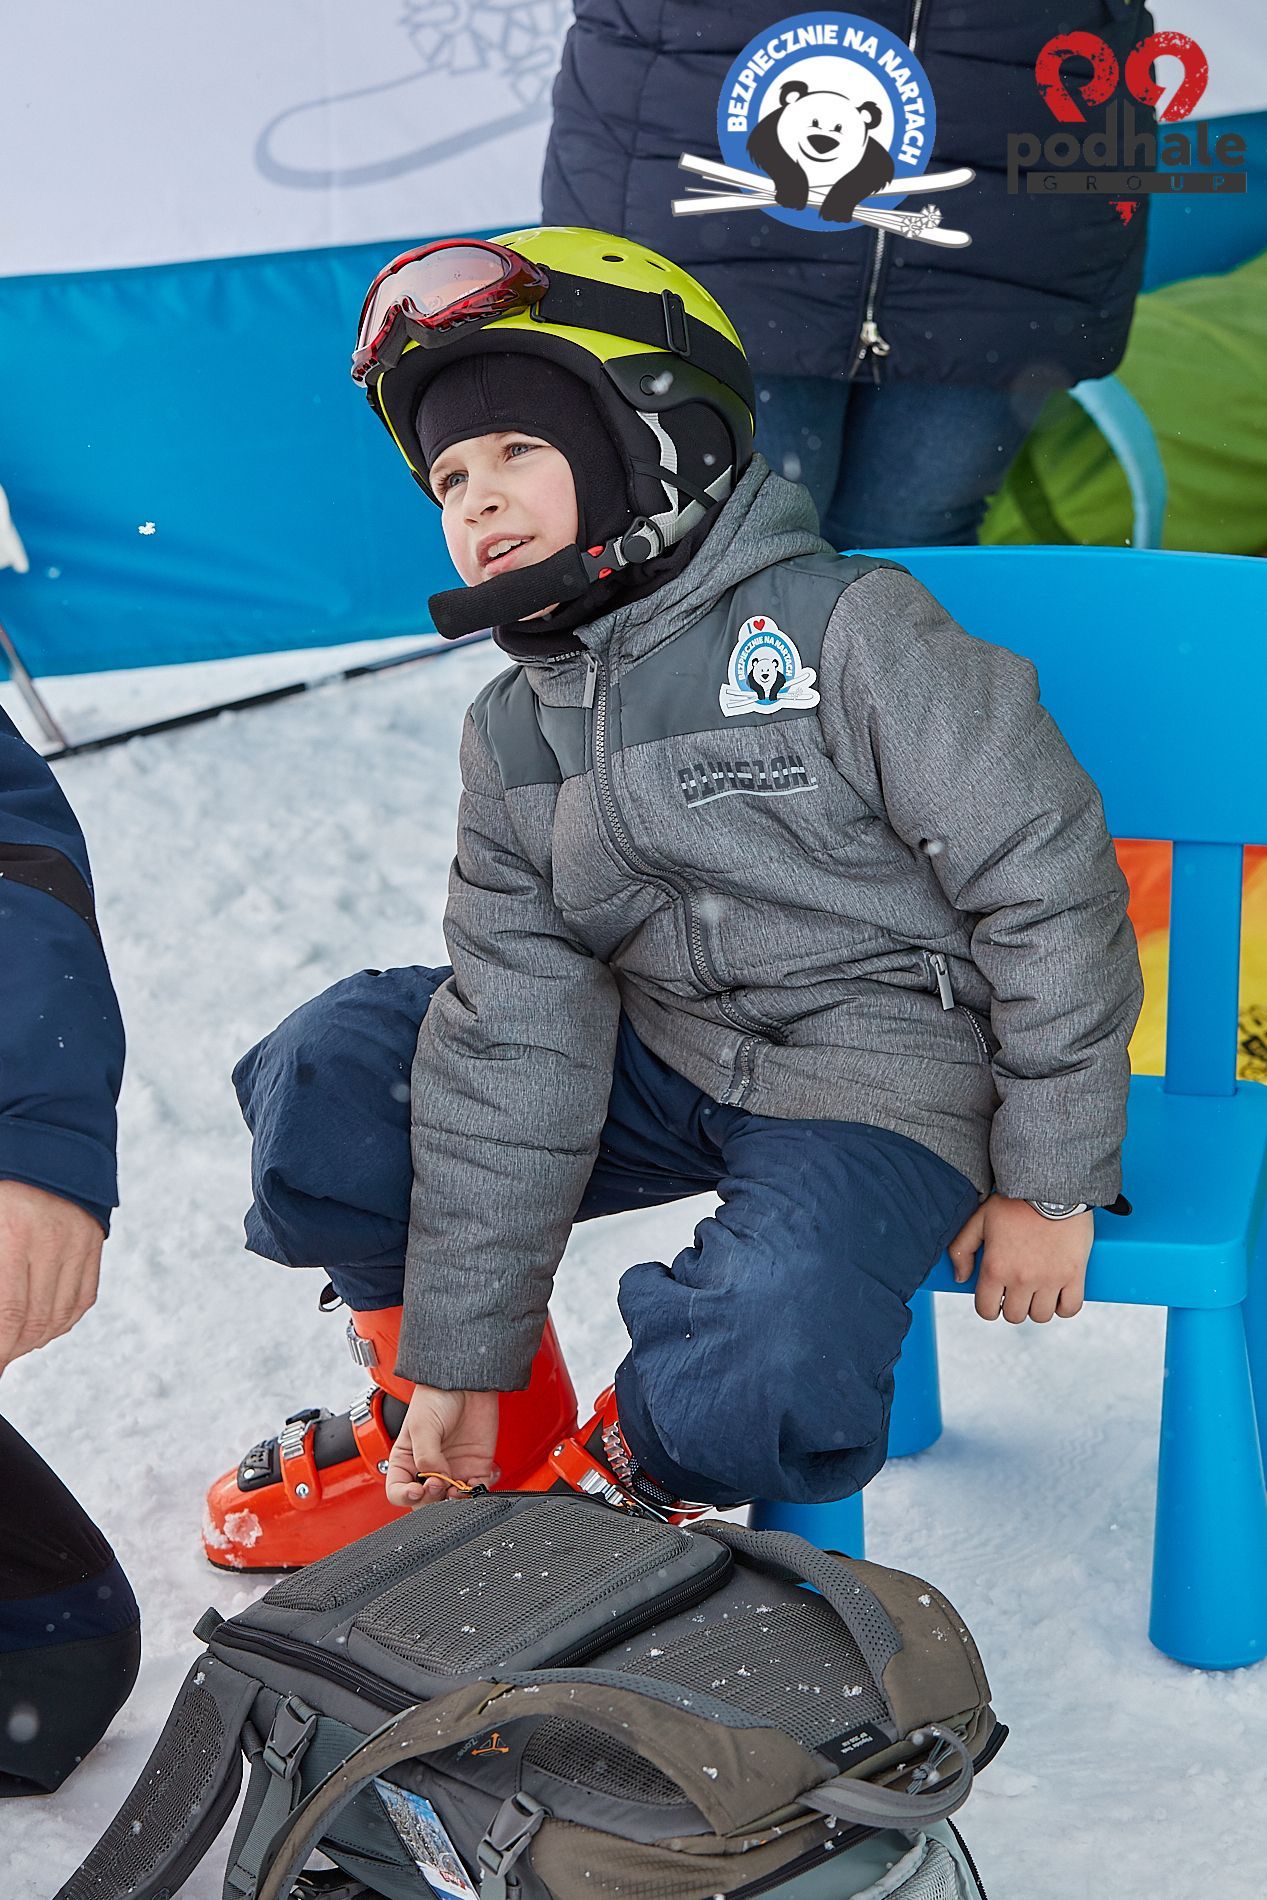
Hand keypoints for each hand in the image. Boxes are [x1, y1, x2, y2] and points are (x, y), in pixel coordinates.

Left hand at [0, 1180, 104, 1374]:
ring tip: (12, 1345)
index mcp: (14, 1232)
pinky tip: (39, 1327)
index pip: (8, 1315)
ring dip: (32, 1340)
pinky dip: (60, 1323)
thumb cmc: (2, 1182)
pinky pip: (81, 1301)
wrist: (45, 1137)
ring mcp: (79, 1243)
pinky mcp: (94, 1244)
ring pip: (58, 1318)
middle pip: (33, 1322)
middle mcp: (52, 1240)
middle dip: (10, 1350)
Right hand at [385, 1383, 500, 1508]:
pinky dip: (479, 1493)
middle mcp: (428, 1468)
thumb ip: (427, 1456)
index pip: (398, 1491)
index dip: (405, 1496)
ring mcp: (452, 1469)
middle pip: (425, 1502)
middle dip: (432, 1500)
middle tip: (439, 1485)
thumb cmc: (437, 1396)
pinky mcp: (476, 1466)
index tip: (418, 1489)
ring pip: (452, 1501)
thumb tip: (438, 1480)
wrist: (468, 1380)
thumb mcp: (422, 1425)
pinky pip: (477, 1490)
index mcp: (406, 1460)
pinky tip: (477, 1482)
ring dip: (456, 1502)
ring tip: (460, 1488)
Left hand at [948, 1193, 1092, 1323]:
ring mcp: (1049, 1279)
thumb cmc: (1014, 1200)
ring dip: (1038, 1307)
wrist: (1053, 1186)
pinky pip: (1070, 1308)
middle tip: (1017, 1290)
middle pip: (1015, 1316)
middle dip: (1013, 1306)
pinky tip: (1059, 1295)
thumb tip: (960, 1277)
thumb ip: (961, 1248)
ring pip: (1041, 1316)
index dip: (989, 1306)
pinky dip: (1064, 1307)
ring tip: (1038, 1291)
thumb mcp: (979, 1218)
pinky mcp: (1074, 1275)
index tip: (996, 1297)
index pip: (987, 1310)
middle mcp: (1021, 1278)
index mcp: (995, 1268)